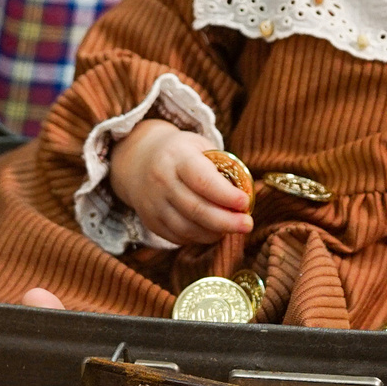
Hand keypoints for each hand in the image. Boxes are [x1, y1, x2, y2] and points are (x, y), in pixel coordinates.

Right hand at [110, 119, 252, 246]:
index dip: (226, 195)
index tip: (245, 202)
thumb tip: (248, 193)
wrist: (138, 160)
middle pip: (196, 209)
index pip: (203, 180)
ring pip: (187, 228)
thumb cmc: (180, 153)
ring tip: (231, 229)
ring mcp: (153, 204)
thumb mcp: (199, 147)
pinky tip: (211, 232)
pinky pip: (177, 237)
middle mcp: (162, 181)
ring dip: (214, 233)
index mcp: (177, 158)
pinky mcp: (150, 221)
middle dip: (226, 221)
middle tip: (247, 224)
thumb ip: (221, 167)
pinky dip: (198, 238)